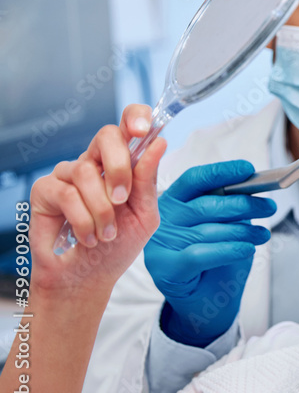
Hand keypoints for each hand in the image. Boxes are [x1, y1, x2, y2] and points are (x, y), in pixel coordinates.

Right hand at [28, 104, 166, 298]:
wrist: (89, 276)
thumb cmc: (118, 245)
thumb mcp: (144, 214)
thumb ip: (148, 180)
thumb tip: (159, 142)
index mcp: (124, 163)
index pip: (128, 124)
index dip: (135, 117)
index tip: (143, 129)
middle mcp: (96, 163)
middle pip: (106, 136)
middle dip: (119, 167)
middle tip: (123, 199)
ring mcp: (69, 174)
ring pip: (86, 171)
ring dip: (101, 209)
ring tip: (107, 233)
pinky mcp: (46, 190)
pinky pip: (66, 193)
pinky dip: (82, 220)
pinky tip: (88, 236)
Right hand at [146, 161, 275, 346]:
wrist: (205, 304)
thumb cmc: (217, 260)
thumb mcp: (226, 226)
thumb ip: (232, 206)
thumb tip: (255, 186)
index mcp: (174, 201)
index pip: (194, 179)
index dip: (221, 172)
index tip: (248, 170)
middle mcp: (162, 219)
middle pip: (206, 204)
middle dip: (243, 204)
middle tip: (268, 206)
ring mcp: (160, 244)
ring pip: (208, 230)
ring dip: (243, 231)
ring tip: (263, 235)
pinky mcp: (165, 269)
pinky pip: (201, 254)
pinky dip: (229, 250)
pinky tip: (247, 249)